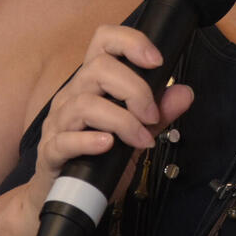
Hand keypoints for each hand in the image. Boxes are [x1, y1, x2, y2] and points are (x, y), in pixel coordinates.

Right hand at [26, 25, 194, 210]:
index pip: (103, 41)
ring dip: (122, 121)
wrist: (66, 195)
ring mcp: (58, 122)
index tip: (156, 61)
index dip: (130, 42)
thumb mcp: (137, 133)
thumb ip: (159, 113)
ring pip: (84, 103)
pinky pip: (65, 140)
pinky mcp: (50, 152)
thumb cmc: (101, 158)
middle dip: (134, 89)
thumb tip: (185, 93)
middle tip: (152, 116)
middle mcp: (72, 95)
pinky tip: (109, 146)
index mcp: (92, 82)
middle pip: (97, 68)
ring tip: (141, 140)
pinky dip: (90, 141)